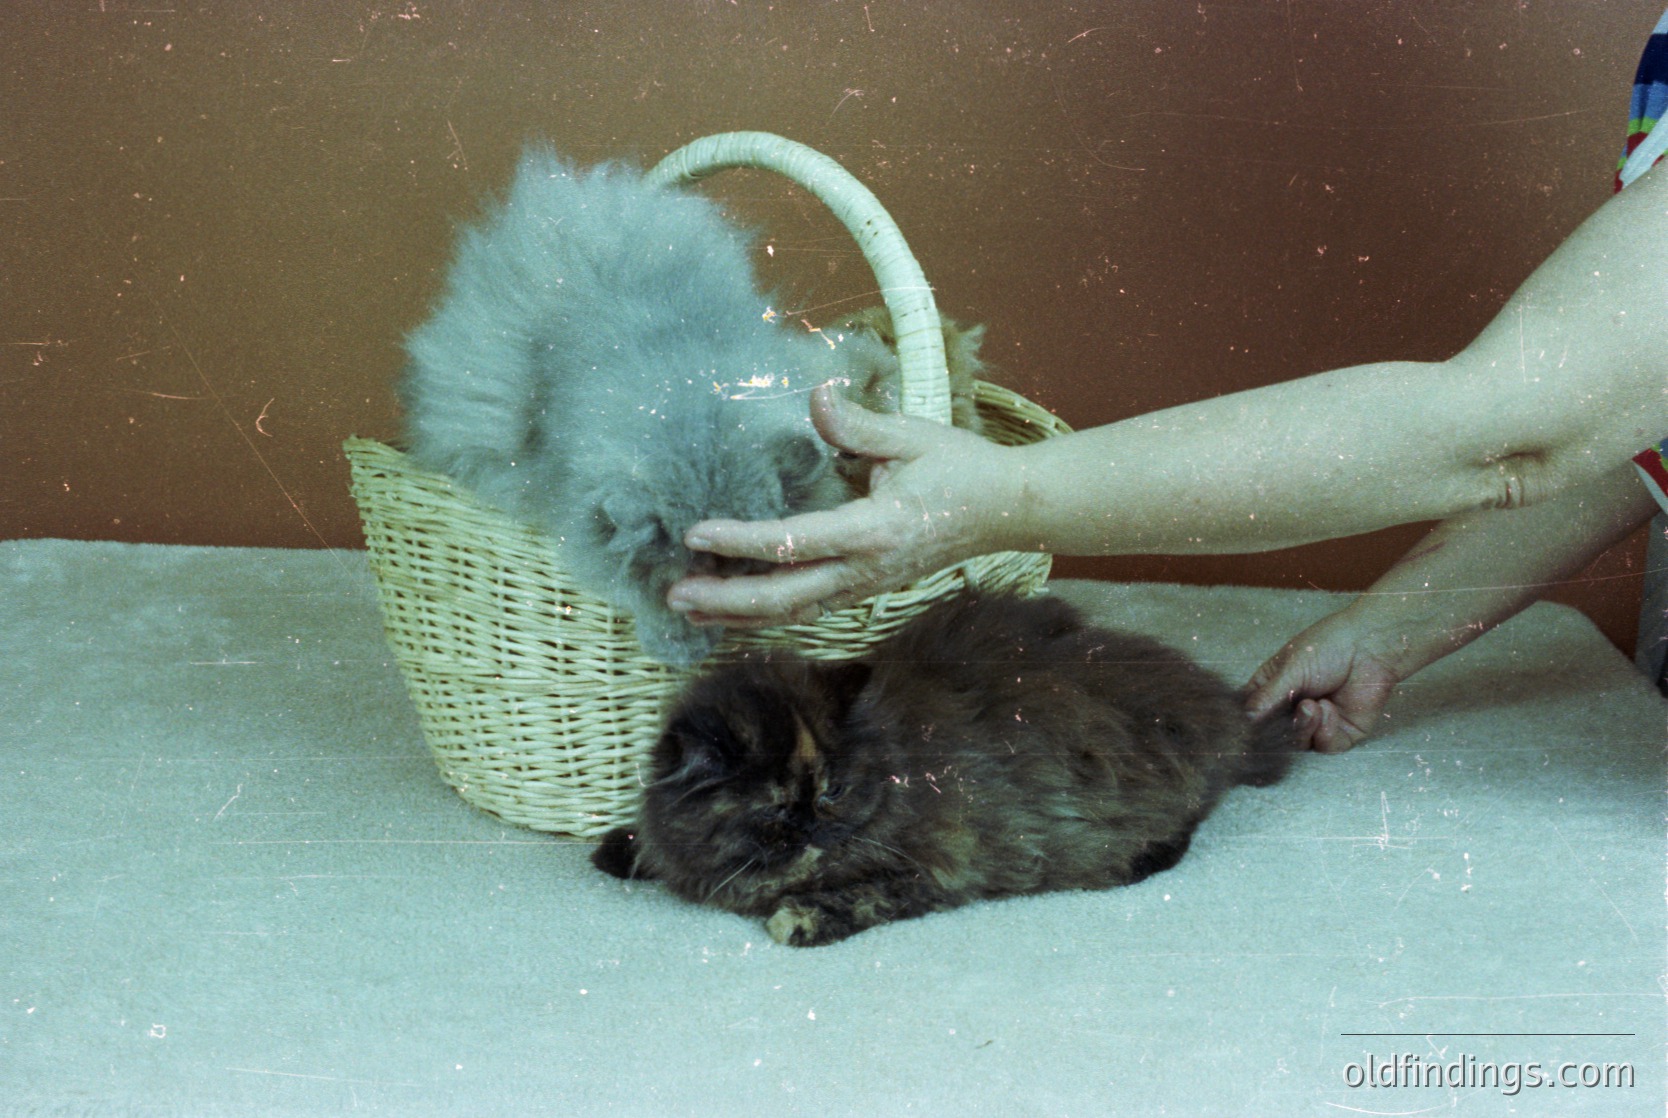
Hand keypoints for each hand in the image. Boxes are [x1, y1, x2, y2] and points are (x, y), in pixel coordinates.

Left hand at [666, 384, 1019, 627]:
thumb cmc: (962, 468)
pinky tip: (736, 613)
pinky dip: (768, 614)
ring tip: (689, 610)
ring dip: (740, 615)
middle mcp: (866, 570)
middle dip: (727, 599)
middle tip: (674, 593)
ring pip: (794, 612)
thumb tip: (818, 393)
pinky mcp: (867, 589)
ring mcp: (867, 587)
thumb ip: (859, 423)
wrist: (1009, 511)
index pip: (795, 542)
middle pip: (785, 598)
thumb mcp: (912, 435)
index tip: (696, 534)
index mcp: (874, 530)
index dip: (741, 540)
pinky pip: (810, 608)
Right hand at [1243, 607, 1402, 752]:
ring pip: (1299, 744)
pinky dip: (1326, 731)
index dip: (1251, 725)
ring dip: (1304, 727)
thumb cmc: (1327, 646)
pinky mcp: (1342, 734)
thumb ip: (1266, 698)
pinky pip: (1325, 746)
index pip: (1253, 716)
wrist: (1370, 646)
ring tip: (1313, 705)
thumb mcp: (1288, 670)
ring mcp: (1317, 723)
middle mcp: (1292, 709)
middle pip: (1275, 736)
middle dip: (1284, 726)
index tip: (1249, 729)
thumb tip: (1245, 721)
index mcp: (1273, 690)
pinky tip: (1330, 708)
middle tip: (1296, 707)